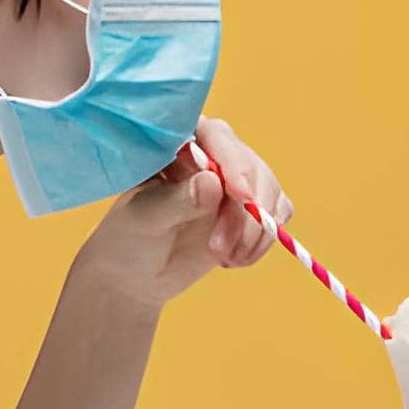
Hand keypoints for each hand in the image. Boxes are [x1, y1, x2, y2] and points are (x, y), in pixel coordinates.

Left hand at [78, 118, 292, 307]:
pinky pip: (277, 214)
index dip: (233, 162)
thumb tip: (212, 181)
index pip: (216, 136)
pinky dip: (263, 240)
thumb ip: (177, 200)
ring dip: (255, 231)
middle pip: (250, 166)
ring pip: (269, 192)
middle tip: (218, 250)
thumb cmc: (131, 236)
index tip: (240, 195)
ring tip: (224, 259)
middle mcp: (213, 152)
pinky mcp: (252, 207)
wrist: (137, 272)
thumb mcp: (145, 218)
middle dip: (243, 212)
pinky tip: (236, 259)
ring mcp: (235, 179)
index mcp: (180, 141)